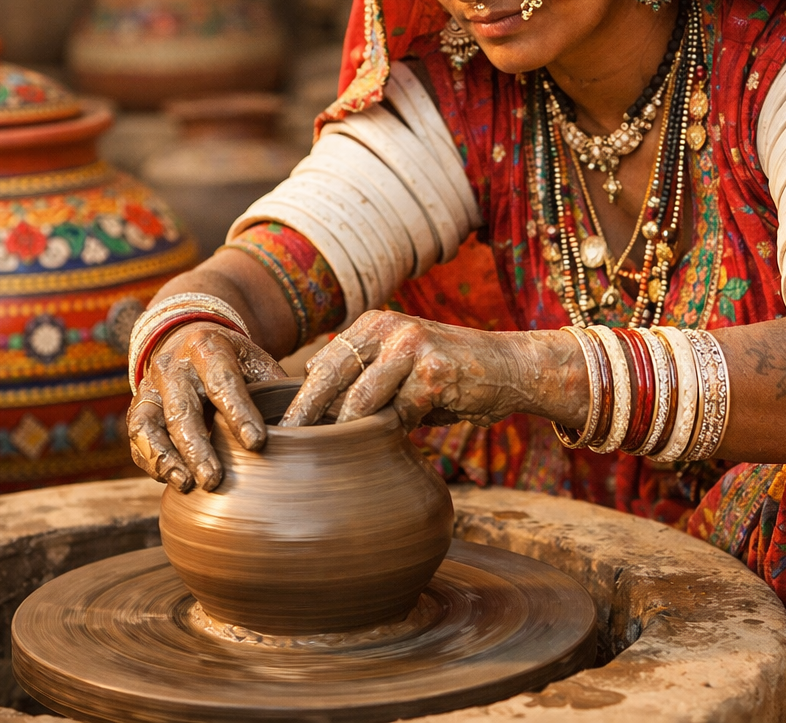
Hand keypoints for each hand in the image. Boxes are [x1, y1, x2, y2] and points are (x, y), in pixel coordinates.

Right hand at [128, 322, 286, 491]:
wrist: (186, 340)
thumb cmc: (233, 361)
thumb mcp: (256, 361)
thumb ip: (276, 389)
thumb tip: (312, 423)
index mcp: (209, 348)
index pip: (223, 381)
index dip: (239, 412)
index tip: (257, 444)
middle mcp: (174, 367)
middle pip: (182, 409)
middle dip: (197, 447)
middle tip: (215, 479)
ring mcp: (150, 389)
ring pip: (148, 425)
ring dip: (165, 458)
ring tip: (187, 485)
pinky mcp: (138, 409)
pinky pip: (137, 439)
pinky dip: (152, 462)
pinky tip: (173, 482)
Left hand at [280, 310, 587, 430]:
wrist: (510, 368)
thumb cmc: (450, 377)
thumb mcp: (402, 369)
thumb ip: (366, 383)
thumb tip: (314, 418)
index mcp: (372, 324)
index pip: (322, 364)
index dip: (298, 400)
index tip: (276, 431)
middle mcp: (387, 327)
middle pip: (329, 375)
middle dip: (304, 417)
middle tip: (281, 449)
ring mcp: (410, 346)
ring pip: (359, 400)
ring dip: (341, 434)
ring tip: (319, 462)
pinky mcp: (433, 372)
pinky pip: (399, 415)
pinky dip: (391, 436)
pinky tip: (384, 454)